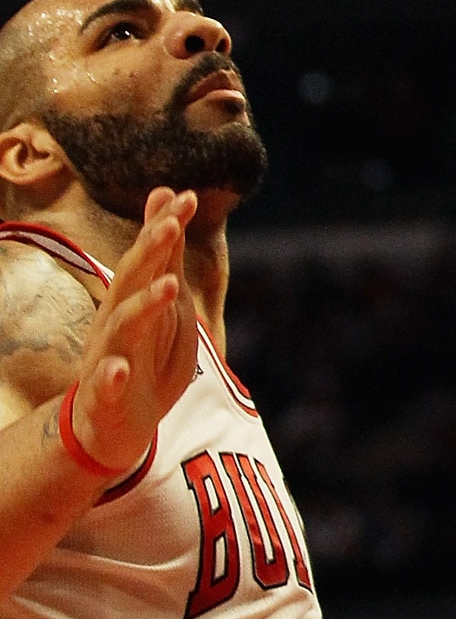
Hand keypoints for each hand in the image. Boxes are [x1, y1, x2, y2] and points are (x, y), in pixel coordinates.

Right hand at [68, 188, 198, 476]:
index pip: (149, 255)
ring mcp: (107, 355)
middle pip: (130, 280)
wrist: (112, 426)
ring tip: (170, 286)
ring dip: (144, 305)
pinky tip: (119, 369)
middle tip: (172, 225)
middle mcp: (115, 319)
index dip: (165, 226)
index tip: (188, 196)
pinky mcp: (104, 395)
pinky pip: (104, 384)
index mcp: (131, 297)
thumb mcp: (161, 301)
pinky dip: (110, 375)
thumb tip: (168, 192)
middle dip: (151, 251)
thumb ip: (164, 253)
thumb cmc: (143, 355)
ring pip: (122, 326)